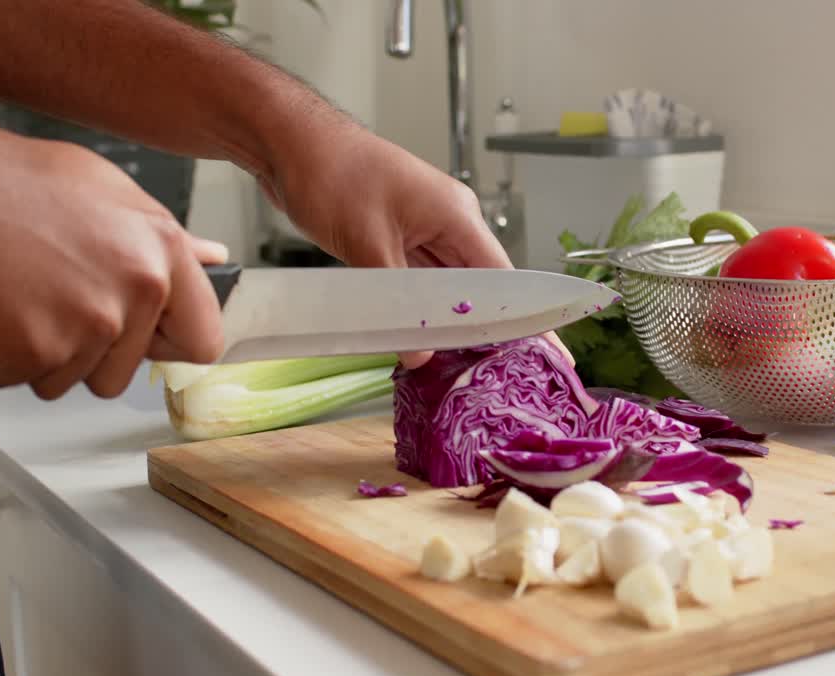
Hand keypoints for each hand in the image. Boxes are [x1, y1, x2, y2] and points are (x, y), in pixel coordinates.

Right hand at [0, 130, 226, 399]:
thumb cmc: (12, 178)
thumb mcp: (109, 191)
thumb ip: (166, 238)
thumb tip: (213, 260)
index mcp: (161, 253)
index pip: (202, 340)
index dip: (168, 344)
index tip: (145, 338)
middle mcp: (133, 293)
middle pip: (124, 372)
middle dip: (89, 349)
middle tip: (51, 295)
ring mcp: (82, 328)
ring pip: (71, 379)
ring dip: (42, 351)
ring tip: (19, 292)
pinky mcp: (29, 353)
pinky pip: (22, 379)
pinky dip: (0, 353)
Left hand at [259, 122, 571, 367]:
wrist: (289, 142)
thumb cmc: (331, 173)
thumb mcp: (367, 244)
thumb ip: (397, 303)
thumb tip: (418, 354)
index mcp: (456, 216)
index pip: (504, 281)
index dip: (523, 321)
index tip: (544, 353)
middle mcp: (449, 222)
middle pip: (480, 287)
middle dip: (488, 329)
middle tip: (501, 373)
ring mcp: (422, 228)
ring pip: (449, 287)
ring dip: (450, 321)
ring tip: (463, 365)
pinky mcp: (397, 236)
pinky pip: (421, 281)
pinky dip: (422, 308)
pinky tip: (421, 337)